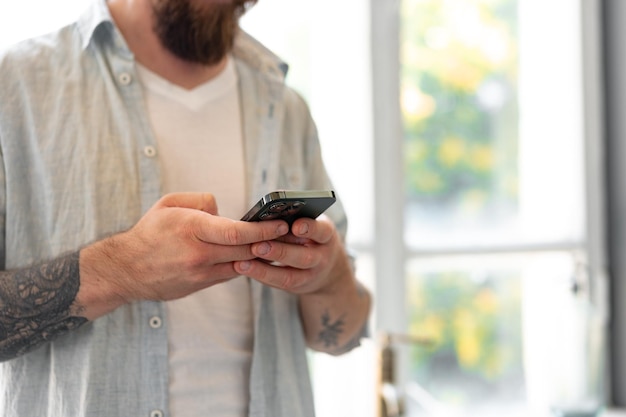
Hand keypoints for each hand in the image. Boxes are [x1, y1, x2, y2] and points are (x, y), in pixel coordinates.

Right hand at [81, 193, 289, 306]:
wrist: (126, 270)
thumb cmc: (149, 232)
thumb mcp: (169, 204)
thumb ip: (200, 201)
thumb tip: (223, 211)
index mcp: (191, 229)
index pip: (237, 232)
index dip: (264, 230)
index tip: (282, 224)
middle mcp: (198, 253)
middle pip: (245, 250)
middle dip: (271, 243)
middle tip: (291, 235)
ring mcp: (200, 273)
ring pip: (241, 264)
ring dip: (261, 256)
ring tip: (279, 245)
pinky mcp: (200, 285)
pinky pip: (230, 274)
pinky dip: (244, 265)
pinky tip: (255, 256)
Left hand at [233, 215, 352, 294]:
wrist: (328, 268)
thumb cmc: (311, 236)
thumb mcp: (311, 225)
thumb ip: (296, 219)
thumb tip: (266, 215)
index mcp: (326, 235)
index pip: (321, 231)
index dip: (309, 228)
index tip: (295, 226)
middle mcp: (322, 257)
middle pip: (304, 257)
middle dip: (280, 252)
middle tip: (258, 245)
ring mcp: (311, 275)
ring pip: (289, 276)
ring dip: (265, 269)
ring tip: (243, 262)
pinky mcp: (297, 286)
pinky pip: (278, 283)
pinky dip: (260, 276)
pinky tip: (243, 269)